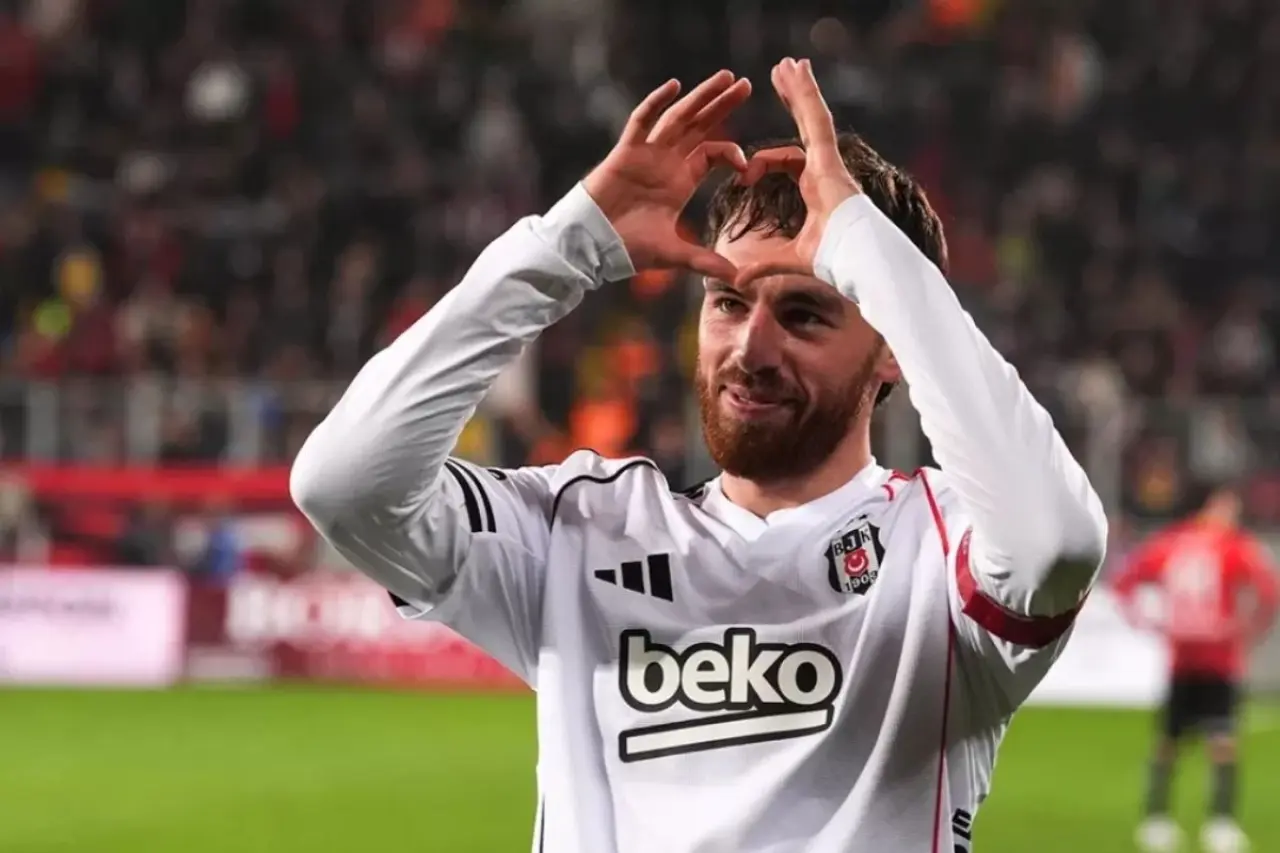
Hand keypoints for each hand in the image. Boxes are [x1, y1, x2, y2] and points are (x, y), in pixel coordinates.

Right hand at [583, 70, 750, 280]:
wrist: (591, 247)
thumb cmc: (627, 248)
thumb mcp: (674, 254)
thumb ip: (705, 260)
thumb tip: (737, 279)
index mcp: (680, 181)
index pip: (712, 154)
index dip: (732, 154)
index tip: (748, 165)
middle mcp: (666, 162)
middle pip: (700, 126)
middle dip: (722, 105)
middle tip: (746, 84)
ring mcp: (646, 154)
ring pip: (677, 117)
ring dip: (701, 97)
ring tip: (726, 77)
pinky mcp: (625, 153)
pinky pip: (641, 122)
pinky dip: (655, 103)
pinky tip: (674, 86)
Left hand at [734, 58, 860, 283]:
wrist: (856, 258)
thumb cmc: (833, 260)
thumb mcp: (787, 258)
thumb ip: (761, 264)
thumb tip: (735, 281)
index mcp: (816, 187)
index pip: (787, 161)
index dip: (763, 163)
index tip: (744, 175)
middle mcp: (824, 169)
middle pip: (803, 127)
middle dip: (791, 101)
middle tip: (778, 76)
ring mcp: (829, 160)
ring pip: (811, 116)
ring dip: (799, 88)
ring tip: (787, 64)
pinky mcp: (829, 156)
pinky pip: (815, 118)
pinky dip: (806, 94)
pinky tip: (798, 70)